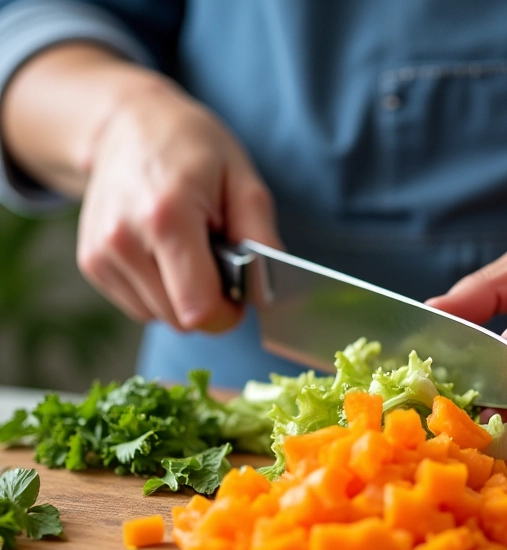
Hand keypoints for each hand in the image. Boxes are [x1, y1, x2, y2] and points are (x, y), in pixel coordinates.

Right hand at [77, 80, 281, 331]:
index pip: (199, 310)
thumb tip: (267, 293)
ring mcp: (101, 253)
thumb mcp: (243, 181)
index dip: (227, 313)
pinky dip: (158, 292)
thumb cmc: (193, 149)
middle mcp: (124, 240)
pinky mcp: (90, 263)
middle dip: (207, 302)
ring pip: (158, 317)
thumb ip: (260, 239)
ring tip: (187, 250)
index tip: (237, 294)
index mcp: (167, 218)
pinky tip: (163, 254)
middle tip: (214, 260)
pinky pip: (138, 306)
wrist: (127, 124)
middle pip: (180, 320)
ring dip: (181, 298)